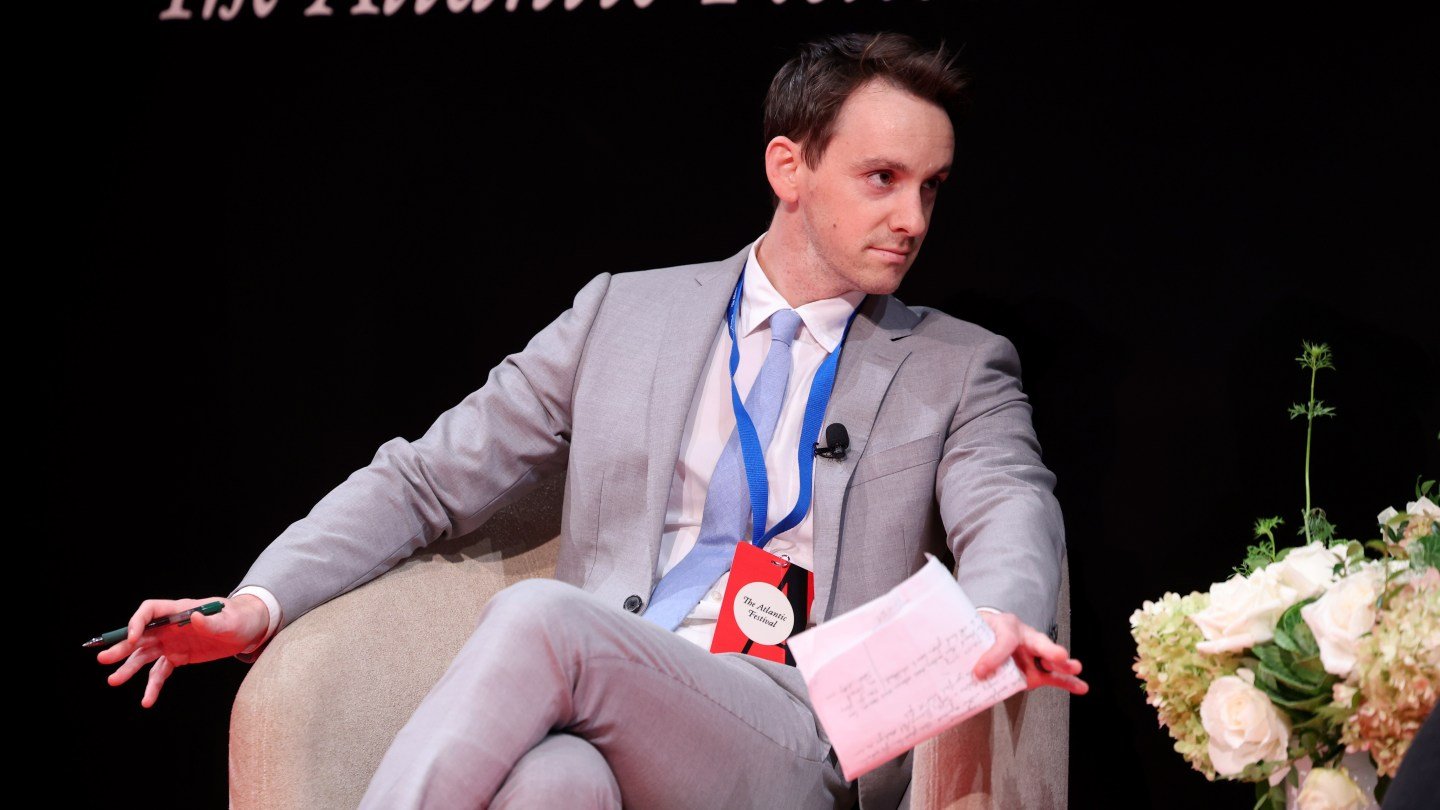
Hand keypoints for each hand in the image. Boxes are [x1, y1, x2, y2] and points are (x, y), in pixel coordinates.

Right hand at [96, 595, 270, 707]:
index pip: (150, 611)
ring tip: (113, 681)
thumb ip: (211, 621)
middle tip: (104, 659)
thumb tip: (194, 618)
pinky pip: (160, 673)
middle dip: (122, 647)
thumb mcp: (229, 619)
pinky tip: (146, 701)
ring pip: (144, 656)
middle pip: (140, 635)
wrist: (247, 630)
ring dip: (129, 668)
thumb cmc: (239, 617)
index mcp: (179, 610)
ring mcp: (171, 643)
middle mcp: (170, 626)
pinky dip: (152, 687)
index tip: (133, 638)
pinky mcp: (177, 658)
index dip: (137, 622)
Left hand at [973, 611, 1087, 694]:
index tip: (979, 672)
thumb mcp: (975, 636)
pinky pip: (1055, 677)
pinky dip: (1068, 683)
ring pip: (1052, 659)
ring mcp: (1034, 655)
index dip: (993, 656)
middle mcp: (1025, 637)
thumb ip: (976, 652)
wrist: (986, 635)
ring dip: (1063, 665)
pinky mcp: (1038, 670)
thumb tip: (976, 675)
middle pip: (1039, 642)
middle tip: (1059, 656)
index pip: (1004, 640)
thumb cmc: (983, 632)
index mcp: (1006, 625)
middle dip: (1050, 650)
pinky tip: (1081, 687)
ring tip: (1074, 668)